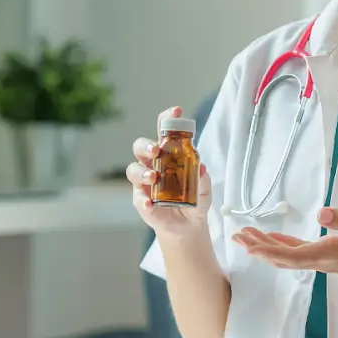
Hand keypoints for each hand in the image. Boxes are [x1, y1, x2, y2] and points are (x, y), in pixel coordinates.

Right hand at [127, 106, 211, 239]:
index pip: (163, 131)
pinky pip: (138, 199)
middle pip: (140, 147)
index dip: (167, 118)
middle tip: (156, 150)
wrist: (188, 226)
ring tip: (153, 177)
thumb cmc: (195, 199)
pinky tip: (150, 203)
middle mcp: (152, 164)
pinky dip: (143, 200)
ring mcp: (144, 184)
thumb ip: (202, 178)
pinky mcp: (142, 202)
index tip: (176, 110)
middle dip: (146, 146)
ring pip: (133, 170)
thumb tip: (201, 167)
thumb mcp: (203, 188)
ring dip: (142, 172)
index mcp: (167, 154)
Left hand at [233, 207, 337, 280]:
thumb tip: (321, 213)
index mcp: (331, 252)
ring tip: (247, 236)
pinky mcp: (332, 257)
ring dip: (267, 247)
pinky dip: (283, 246)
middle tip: (236, 237)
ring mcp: (327, 261)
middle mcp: (324, 260)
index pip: (292, 255)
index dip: (269, 250)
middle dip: (259, 248)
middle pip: (284, 258)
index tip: (248, 245)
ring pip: (289, 257)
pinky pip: (300, 254)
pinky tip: (275, 239)